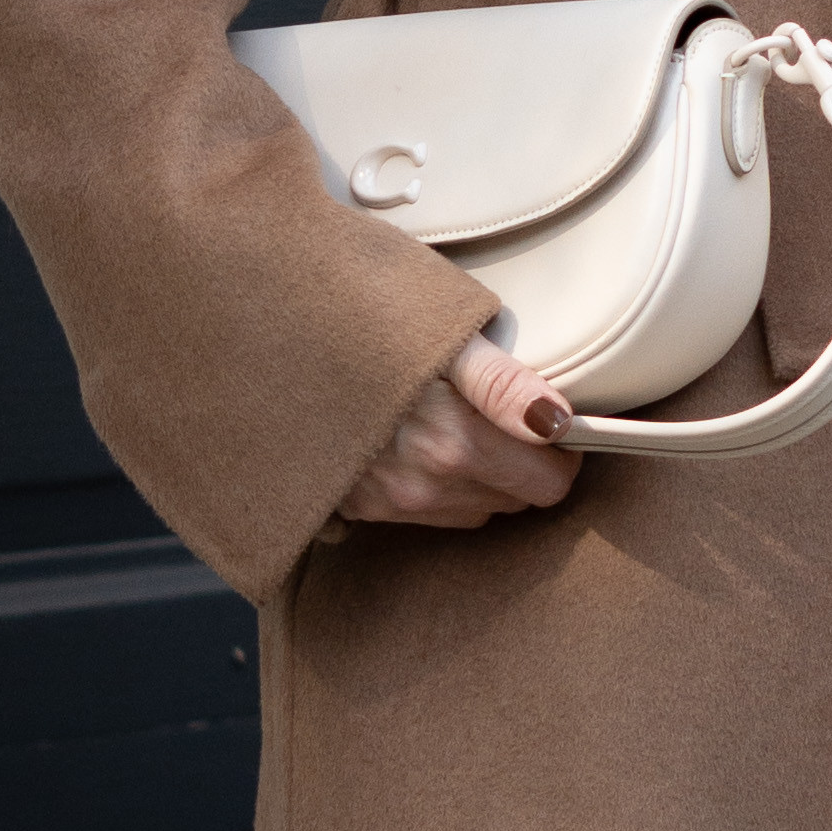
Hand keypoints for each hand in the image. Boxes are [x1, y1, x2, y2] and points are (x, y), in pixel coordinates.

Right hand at [335, 330, 582, 530]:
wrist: (270, 338)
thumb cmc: (358, 318)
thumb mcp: (439, 333)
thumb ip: (503, 384)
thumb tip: (558, 421)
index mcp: (453, 447)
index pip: (546, 486)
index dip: (560, 452)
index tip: (550, 419)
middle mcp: (423, 489)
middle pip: (512, 500)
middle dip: (520, 462)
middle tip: (499, 410)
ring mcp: (388, 504)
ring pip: (472, 509)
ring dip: (479, 476)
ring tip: (454, 419)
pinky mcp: (358, 506)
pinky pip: (426, 512)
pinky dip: (437, 483)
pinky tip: (417, 438)